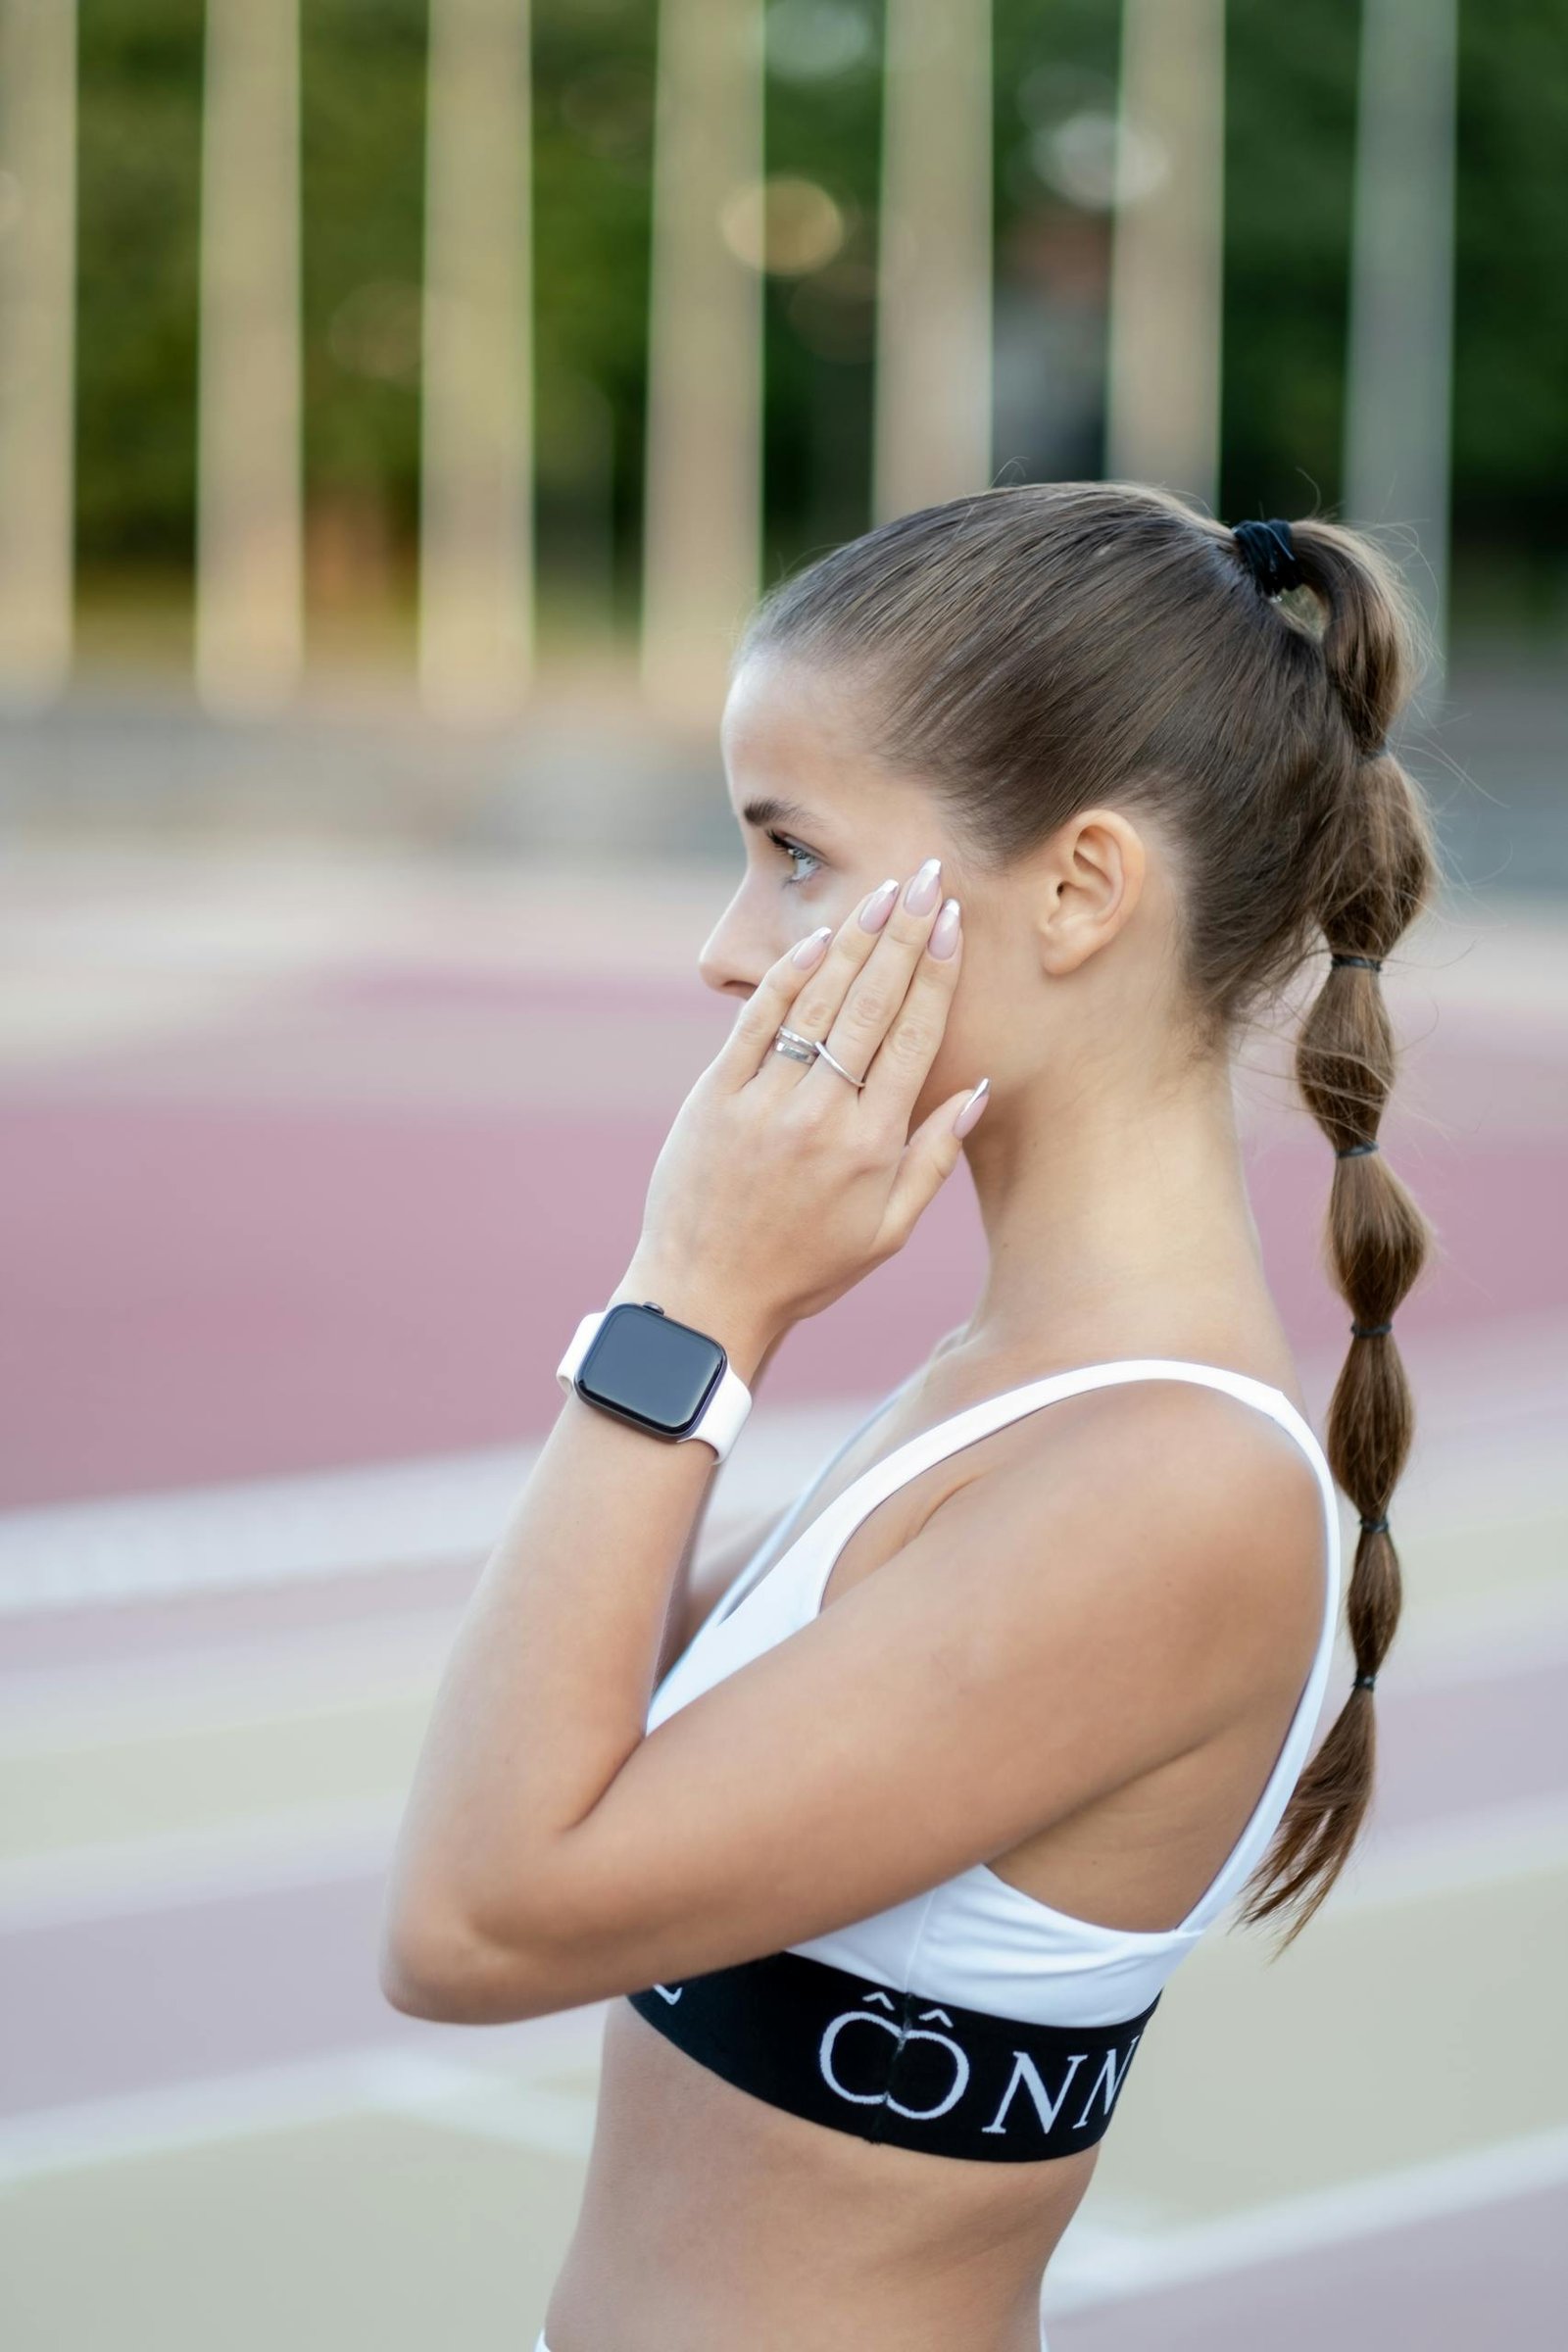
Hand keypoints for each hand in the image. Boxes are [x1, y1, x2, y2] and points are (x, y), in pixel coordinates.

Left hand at [617, 862, 988, 1371]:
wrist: (703, 1295)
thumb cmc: (805, 1269)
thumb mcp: (887, 1231)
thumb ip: (933, 1158)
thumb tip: (977, 1088)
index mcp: (873, 1145)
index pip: (915, 1038)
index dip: (938, 974)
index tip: (955, 924)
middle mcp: (822, 1115)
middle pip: (873, 1004)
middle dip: (906, 935)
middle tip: (930, 878)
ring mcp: (766, 1100)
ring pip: (819, 1002)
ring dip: (856, 940)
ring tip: (885, 893)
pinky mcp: (716, 1095)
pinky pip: (758, 1021)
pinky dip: (789, 975)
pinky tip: (820, 938)